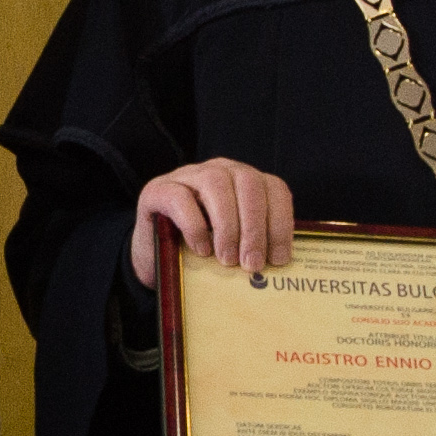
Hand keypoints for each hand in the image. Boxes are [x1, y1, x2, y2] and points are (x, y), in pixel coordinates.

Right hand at [130, 159, 297, 286]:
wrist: (154, 257)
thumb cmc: (200, 252)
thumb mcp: (233, 247)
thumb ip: (255, 246)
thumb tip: (279, 265)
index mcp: (245, 181)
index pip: (274, 188)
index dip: (281, 223)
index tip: (278, 258)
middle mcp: (219, 170)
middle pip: (248, 182)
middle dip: (255, 227)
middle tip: (253, 264)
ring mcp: (187, 176)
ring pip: (216, 183)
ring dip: (227, 225)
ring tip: (227, 259)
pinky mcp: (158, 190)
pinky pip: (180, 198)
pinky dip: (194, 225)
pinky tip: (201, 249)